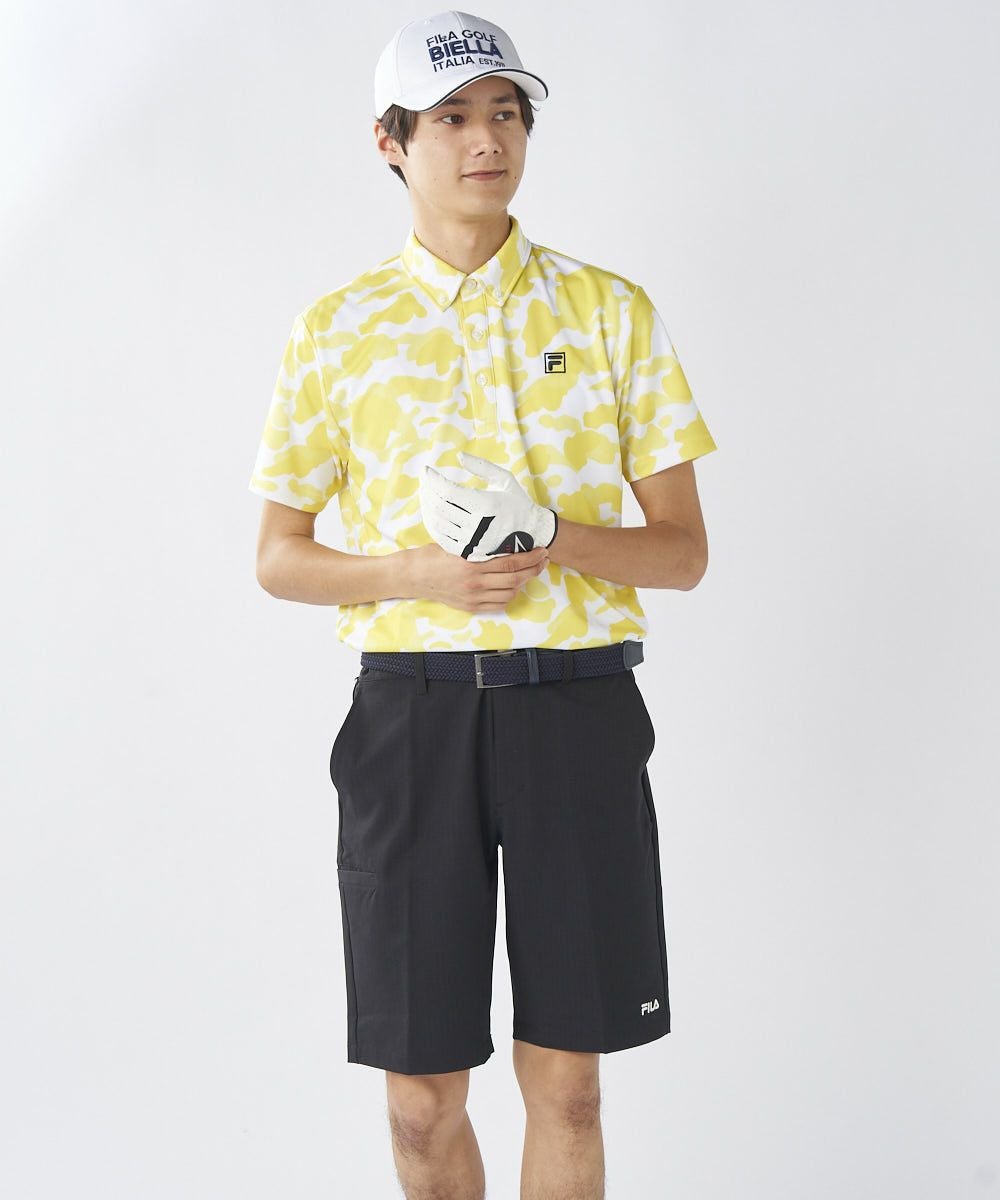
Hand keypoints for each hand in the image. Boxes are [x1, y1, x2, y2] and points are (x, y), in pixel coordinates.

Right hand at [403, 542, 549, 612]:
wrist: (412, 576)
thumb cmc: (432, 556)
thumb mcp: (455, 544)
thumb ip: (479, 545)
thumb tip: (502, 537)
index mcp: (471, 564)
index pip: (510, 562)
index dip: (529, 557)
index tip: (540, 550)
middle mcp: (474, 583)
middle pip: (515, 578)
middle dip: (534, 569)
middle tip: (543, 560)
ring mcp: (473, 597)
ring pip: (510, 593)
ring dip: (523, 582)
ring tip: (529, 571)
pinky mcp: (471, 606)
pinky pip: (499, 604)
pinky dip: (510, 595)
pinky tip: (513, 585)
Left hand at [419, 451, 557, 561]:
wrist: (531, 535)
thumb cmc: (517, 503)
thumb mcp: (504, 479)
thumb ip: (481, 466)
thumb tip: (458, 455)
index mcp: (486, 505)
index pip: (448, 491)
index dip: (433, 479)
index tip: (427, 471)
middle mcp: (477, 525)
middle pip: (439, 506)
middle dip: (427, 491)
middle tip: (424, 481)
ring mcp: (472, 541)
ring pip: (437, 523)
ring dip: (427, 506)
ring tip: (426, 495)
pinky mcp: (469, 553)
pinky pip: (442, 538)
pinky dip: (433, 525)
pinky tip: (432, 514)